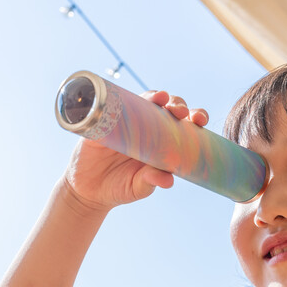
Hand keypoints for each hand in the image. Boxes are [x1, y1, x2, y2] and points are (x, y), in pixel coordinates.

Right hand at [60, 90, 208, 211]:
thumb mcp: (137, 187)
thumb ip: (151, 182)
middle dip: (178, 105)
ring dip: (155, 96)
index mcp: (163, 142)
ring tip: (161, 99)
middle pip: (168, 108)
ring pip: (145, 100)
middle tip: (179, 112)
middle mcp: (148, 128)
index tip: (199, 120)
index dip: (194, 117)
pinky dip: (123, 96)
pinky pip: (115, 103)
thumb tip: (167, 180)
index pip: (184, 124)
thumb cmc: (119, 187)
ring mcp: (127, 121)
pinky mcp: (105, 120)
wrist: (88, 191)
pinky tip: (129, 96)